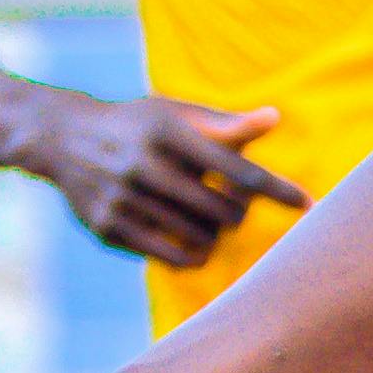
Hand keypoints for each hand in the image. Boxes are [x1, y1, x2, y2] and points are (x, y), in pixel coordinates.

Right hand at [41, 91, 298, 265]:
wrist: (63, 138)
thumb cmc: (139, 126)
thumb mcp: (176, 114)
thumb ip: (225, 125)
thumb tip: (274, 118)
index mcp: (167, 130)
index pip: (238, 170)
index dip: (277, 190)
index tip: (310, 204)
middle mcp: (143, 164)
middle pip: (225, 211)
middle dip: (238, 211)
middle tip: (232, 203)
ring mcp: (123, 198)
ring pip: (202, 238)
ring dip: (216, 233)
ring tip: (207, 217)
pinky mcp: (109, 227)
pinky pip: (174, 257)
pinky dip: (195, 254)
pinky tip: (194, 240)